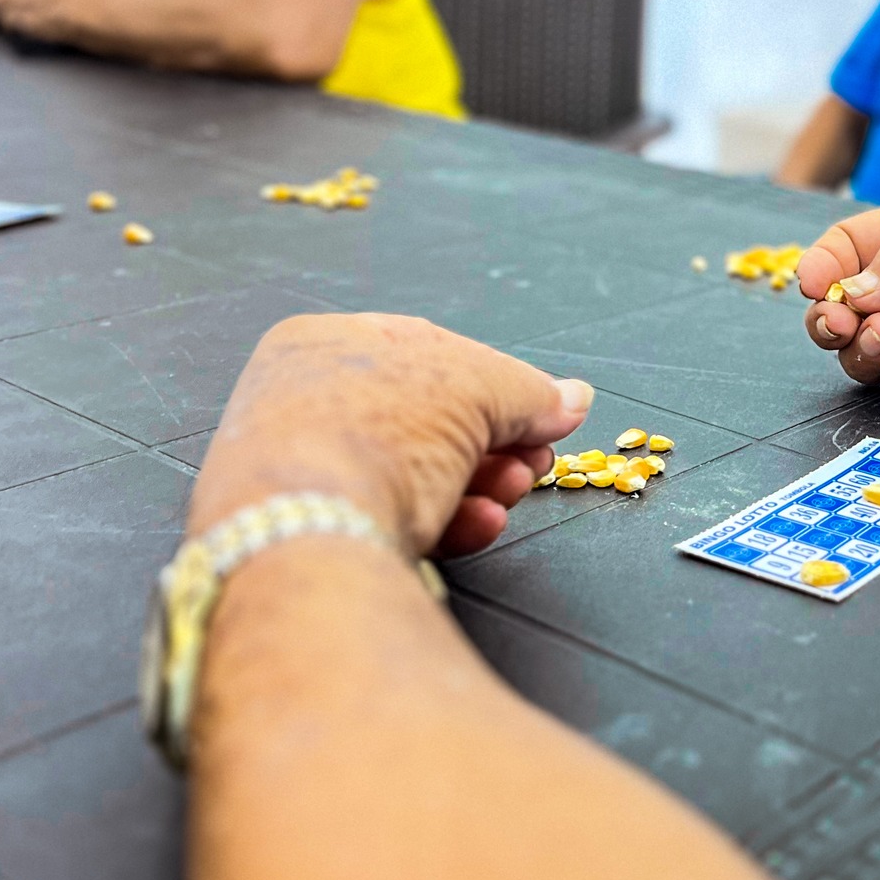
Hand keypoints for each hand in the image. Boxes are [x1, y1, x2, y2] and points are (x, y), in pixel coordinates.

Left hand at [190, 315, 594, 557]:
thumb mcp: (478, 388)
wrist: (307, 530)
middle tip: (535, 462)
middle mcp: (306, 404)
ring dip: (482, 484)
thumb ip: (531, 391)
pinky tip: (478, 525)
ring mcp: (307, 473)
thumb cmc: (375, 432)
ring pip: (418, 474)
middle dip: (496, 445)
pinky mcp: (318, 536)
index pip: (428, 355)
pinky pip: (394, 518)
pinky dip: (446, 521)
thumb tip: (574, 399)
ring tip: (511, 493)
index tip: (542, 415)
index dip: (496, 385)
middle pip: (429, 420)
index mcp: (326, 343)